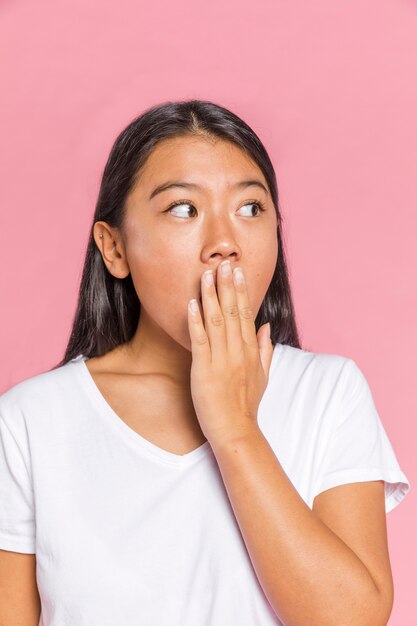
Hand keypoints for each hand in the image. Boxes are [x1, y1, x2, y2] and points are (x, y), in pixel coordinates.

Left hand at [187, 260, 273, 446]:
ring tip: (207, 275)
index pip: (246, 314)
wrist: (236, 429)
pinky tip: (192, 303)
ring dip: (211, 296)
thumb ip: (265, 349)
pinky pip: (200, 340)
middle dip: (228, 286)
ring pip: (216, 321)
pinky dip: (196, 320)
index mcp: (250, 351)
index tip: (238, 271)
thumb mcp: (263, 376)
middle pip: (233, 312)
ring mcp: (221, 359)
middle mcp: (238, 351)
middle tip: (224, 263)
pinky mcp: (204, 369)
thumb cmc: (246, 405)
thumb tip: (266, 326)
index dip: (241, 291)